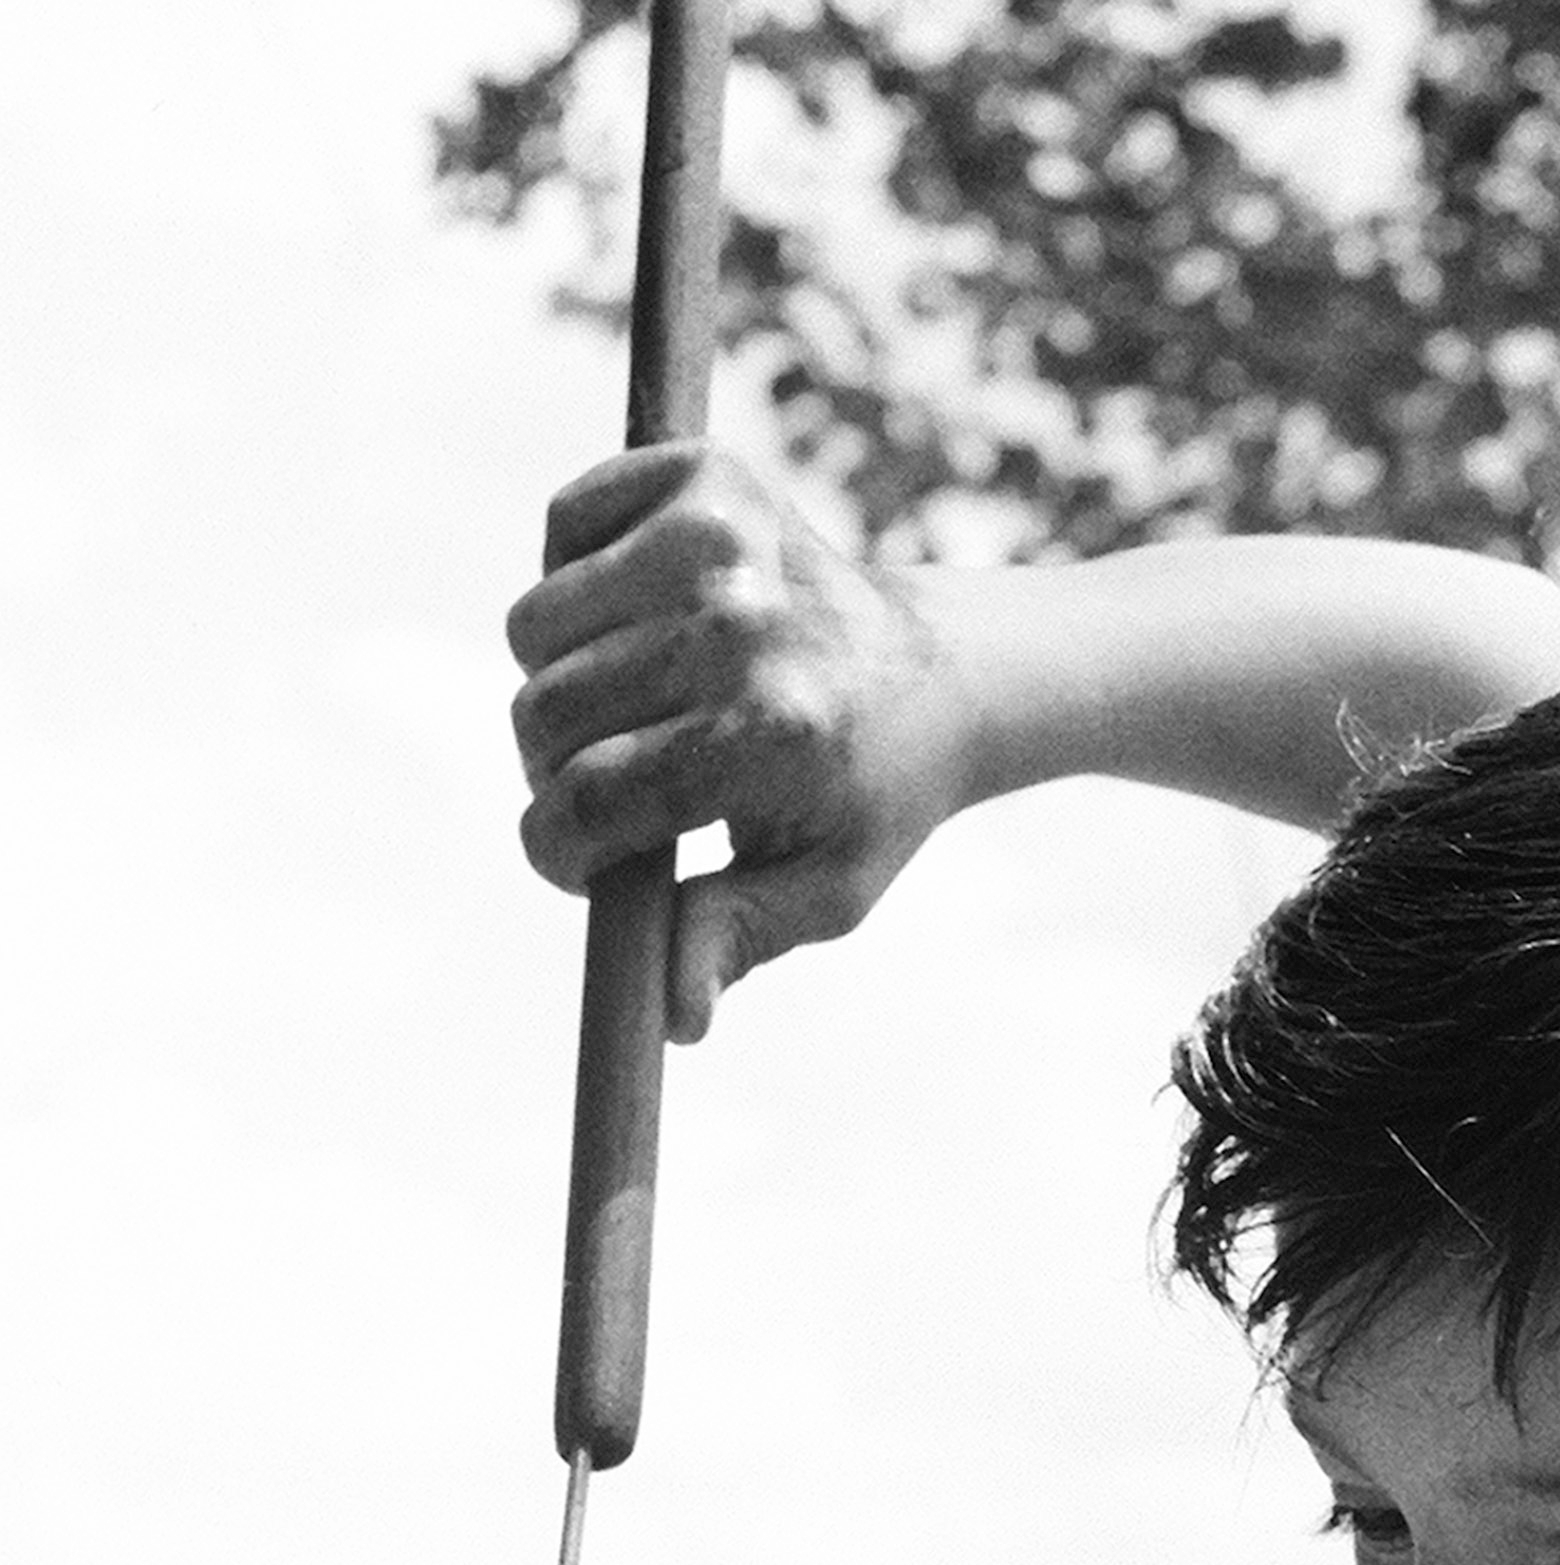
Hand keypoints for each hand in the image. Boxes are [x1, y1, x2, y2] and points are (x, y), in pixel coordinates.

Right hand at [507, 444, 969, 1036]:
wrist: (945, 675)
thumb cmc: (868, 795)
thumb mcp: (824, 888)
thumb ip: (737, 940)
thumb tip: (674, 1018)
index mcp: (769, 736)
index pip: (589, 805)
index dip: (557, 849)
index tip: (573, 859)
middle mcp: (741, 626)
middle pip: (544, 716)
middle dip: (555, 766)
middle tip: (618, 775)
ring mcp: (722, 538)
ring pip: (533, 627)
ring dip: (560, 673)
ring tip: (640, 696)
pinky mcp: (704, 469)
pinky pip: (560, 528)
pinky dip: (578, 575)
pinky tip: (651, 613)